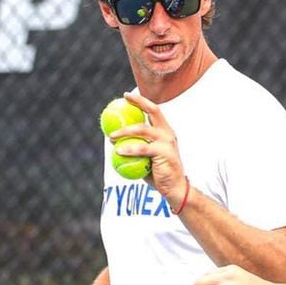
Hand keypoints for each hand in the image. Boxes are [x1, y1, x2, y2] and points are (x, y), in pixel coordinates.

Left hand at [107, 91, 187, 207]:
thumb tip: (113, 141)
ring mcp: (167, 142)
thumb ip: (135, 147)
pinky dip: (129, 149)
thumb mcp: (145, 158)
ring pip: (143, 130)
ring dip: (125, 131)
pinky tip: (118, 151)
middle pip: (153, 110)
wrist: (174, 188)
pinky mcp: (165, 153)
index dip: (140, 100)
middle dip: (138, 102)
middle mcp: (168, 133)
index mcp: (164, 131)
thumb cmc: (158, 174)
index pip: (153, 110)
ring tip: (111, 136)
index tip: (126, 96)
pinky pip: (143, 149)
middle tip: (121, 102)